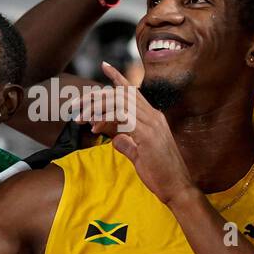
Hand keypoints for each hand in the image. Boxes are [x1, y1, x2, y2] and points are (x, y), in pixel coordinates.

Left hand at [74, 62, 193, 203]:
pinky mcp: (148, 135)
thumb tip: (114, 138)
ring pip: (120, 102)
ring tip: (80, 117)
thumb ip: (127, 143)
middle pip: (121, 94)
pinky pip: (123, 118)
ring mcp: (152, 124)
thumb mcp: (140, 155)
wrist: (177, 188)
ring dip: (97, 107)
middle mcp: (153, 116)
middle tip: (76, 104)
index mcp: (153, 118)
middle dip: (96, 96)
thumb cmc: (161, 174)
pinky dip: (106, 120)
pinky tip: (94, 129)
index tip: (104, 65)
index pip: (133, 91)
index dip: (118, 77)